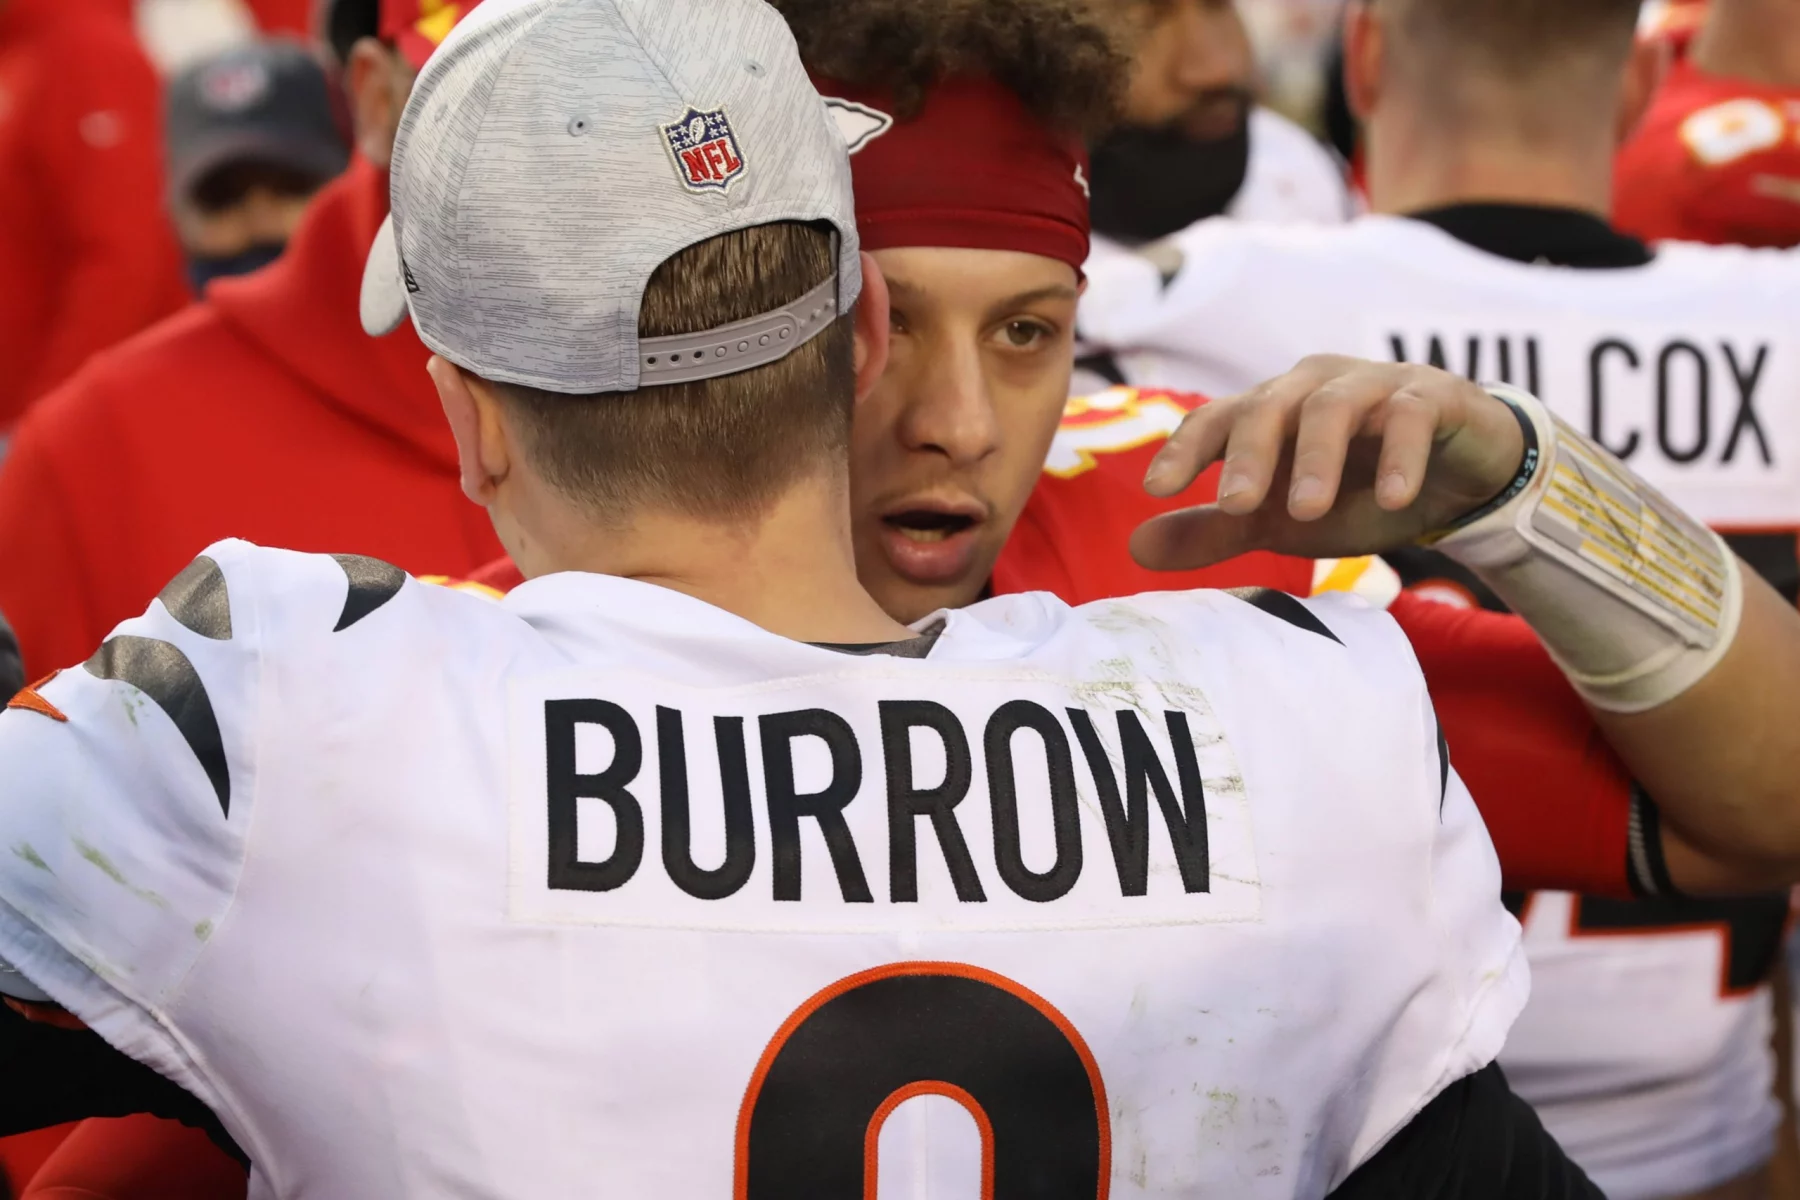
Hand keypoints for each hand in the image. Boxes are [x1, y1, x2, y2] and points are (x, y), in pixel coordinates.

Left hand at [1131, 357, 1528, 570]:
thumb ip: (1216, 531)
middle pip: (1268, 408)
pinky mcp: (1431, 397)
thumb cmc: (1357, 489)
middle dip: (1248, 457)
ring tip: (1307, 512)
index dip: (1184, 449)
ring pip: (1333, 407)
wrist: (1457, 477)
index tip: (1156, 489)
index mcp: (1269, 411)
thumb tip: (1135, 548)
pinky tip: (1393, 499)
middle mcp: (1312, 387)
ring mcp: (1372, 386)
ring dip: (1318, 459)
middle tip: (1235, 507)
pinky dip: (1401, 456)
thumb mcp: (1282, 521)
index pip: (1215, 420)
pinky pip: (1410, 416)